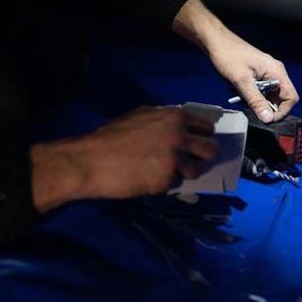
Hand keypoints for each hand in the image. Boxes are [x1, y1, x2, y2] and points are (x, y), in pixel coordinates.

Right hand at [29, 107, 218, 211]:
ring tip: (165, 172)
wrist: (90, 160)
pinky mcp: (165, 181)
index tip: (197, 142)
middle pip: (211, 150)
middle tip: (191, 161)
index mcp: (174, 117)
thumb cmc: (111, 136)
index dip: (203, 135)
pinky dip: (163, 184)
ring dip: (184, 173)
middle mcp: (179, 136)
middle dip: (203, 156)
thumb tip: (180, 128)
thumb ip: (163, 121)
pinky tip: (147, 180)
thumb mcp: (140, 117)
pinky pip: (173, 184)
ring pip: (195, 171)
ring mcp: (174, 160)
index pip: (207, 126)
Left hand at [171, 0, 299, 122]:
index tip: (268, 120)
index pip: (291, 97)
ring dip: (260, 102)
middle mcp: (275, 72)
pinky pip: (262, 90)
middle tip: (255, 114)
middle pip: (282, 97)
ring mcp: (267, 72)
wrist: (215, 42)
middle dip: (270, 108)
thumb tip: (268, 118)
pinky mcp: (258, 73)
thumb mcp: (242, 81)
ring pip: (271, 95)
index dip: (282, 112)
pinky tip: (242, 96)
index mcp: (277, 71)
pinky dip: (254, 96)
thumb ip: (256, 100)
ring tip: (245, 103)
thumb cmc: (228, 57)